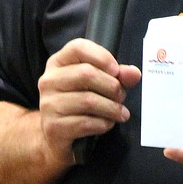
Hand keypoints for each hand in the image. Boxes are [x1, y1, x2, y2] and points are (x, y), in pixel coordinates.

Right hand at [37, 38, 140, 161]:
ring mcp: (49, 104)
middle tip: (121, 96)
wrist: (54, 136)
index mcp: (58, 63)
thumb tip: (134, 73)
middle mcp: (49, 81)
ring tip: (120, 113)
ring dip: (111, 108)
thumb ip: (116, 76)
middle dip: (111, 86)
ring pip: (88, 101)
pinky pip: (86, 123)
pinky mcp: (53, 126)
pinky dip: (103, 124)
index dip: (102, 57)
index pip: (78, 48)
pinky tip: (107, 124)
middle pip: (86, 74)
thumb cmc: (77, 104)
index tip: (116, 71)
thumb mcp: (96, 84)